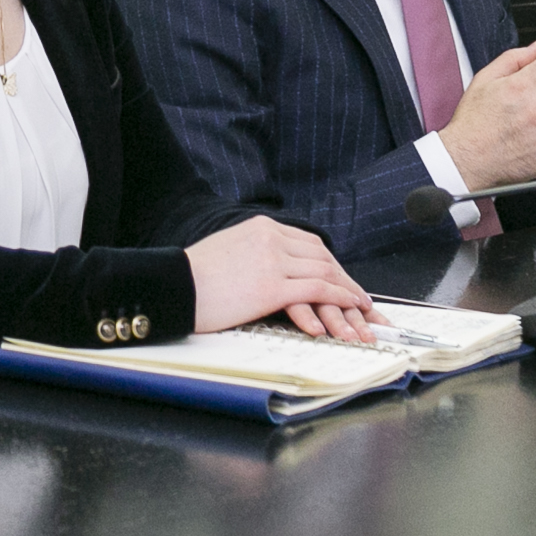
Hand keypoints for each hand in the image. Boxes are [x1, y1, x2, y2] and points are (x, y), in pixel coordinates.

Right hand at [188, 216, 374, 342]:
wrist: (174, 287)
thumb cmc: (193, 277)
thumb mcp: (229, 251)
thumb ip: (255, 253)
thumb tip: (268, 267)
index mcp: (261, 227)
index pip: (309, 243)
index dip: (331, 263)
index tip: (342, 278)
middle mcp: (271, 238)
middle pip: (322, 256)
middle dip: (345, 278)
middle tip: (359, 296)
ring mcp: (273, 260)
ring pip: (324, 271)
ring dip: (348, 291)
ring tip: (362, 307)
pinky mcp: (271, 285)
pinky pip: (317, 289)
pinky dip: (339, 298)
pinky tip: (349, 308)